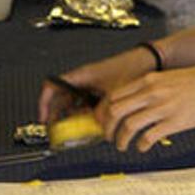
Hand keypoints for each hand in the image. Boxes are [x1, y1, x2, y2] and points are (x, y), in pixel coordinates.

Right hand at [38, 47, 155, 123]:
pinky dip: (89, 115)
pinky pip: (89, 104)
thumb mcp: (115, 94)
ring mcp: (93, 84)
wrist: (150, 60)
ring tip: (82, 131)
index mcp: (82, 75)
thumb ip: (103, 113)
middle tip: (61, 134)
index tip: (44, 120)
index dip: (44, 103)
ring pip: (76, 104)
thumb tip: (98, 129)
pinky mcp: (102, 89)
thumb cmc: (133, 67)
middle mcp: (84, 79)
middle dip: (60, 117)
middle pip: (62, 99)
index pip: (52, 86)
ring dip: (77, 118)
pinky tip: (97, 125)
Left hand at [100, 65, 194, 151]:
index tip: (106, 121)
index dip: (105, 111)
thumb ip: (151, 87)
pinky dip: (141, 145)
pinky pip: (148, 137)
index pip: (114, 95)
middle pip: (116, 111)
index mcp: (150, 80)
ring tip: (123, 145)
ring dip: (121, 139)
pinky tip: (143, 147)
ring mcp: (163, 107)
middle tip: (109, 136)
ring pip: (129, 125)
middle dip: (107, 128)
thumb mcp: (169, 77)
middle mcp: (153, 92)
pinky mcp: (174, 122)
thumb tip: (136, 101)